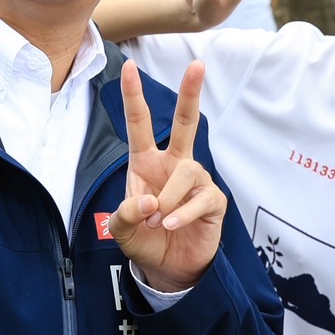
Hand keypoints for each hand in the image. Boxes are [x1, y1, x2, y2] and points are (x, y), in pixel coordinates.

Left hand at [107, 60, 225, 292]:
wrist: (169, 269)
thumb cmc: (145, 239)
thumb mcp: (121, 230)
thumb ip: (124, 214)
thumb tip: (149, 200)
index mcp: (146, 163)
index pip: (139, 124)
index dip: (133, 96)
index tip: (127, 66)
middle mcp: (173, 165)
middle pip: (185, 123)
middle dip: (191, 94)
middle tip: (197, 65)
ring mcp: (196, 181)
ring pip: (186, 172)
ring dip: (168, 198)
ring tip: (158, 221)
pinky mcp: (213, 201)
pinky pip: (201, 198)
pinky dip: (183, 213)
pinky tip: (172, 226)